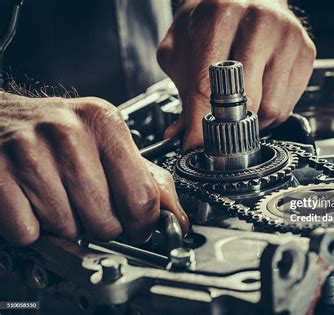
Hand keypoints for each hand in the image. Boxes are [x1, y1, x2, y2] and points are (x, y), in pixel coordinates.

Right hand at [0, 92, 187, 245]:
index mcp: (105, 123)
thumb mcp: (107, 141)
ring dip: (63, 225)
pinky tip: (31, 201)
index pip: (142, 198)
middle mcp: (69, 132)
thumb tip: (177, 217)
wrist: (0, 117)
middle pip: (106, 222)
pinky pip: (28, 231)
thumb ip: (146, 177)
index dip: (142, 225)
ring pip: (67, 229)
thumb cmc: (56, 133)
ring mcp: (30, 151)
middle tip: (86, 204)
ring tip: (56, 196)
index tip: (136, 228)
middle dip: (98, 225)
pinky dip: (30, 228)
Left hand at [157, 0, 315, 149]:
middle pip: (245, 99)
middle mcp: (260, 21)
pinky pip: (287, 105)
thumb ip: (182, 91)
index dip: (201, 122)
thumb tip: (184, 137)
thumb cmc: (212, 21)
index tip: (197, 144)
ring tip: (239, 104)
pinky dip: (269, 112)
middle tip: (218, 121)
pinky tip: (259, 94)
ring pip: (270, 108)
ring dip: (252, 119)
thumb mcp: (182, 48)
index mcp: (220, 13)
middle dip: (228, 120)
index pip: (209, 83)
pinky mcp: (306, 52)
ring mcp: (288, 37)